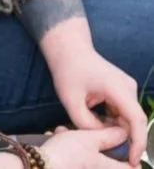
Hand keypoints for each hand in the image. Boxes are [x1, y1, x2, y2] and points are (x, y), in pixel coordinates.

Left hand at [40, 20, 146, 165]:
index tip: (133, 160)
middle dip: (121, 137)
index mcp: (117, 87)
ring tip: (89, 120)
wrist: (68, 48)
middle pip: (132, 121)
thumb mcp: (71, 101)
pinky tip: (93, 114)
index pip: (136, 119)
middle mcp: (127, 87)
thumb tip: (103, 138)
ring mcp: (127, 88)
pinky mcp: (123, 90)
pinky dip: (111, 119)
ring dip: (113, 127)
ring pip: (126, 118)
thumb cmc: (68, 70)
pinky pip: (122, 112)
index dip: (138, 143)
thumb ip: (87, 124)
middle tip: (100, 141)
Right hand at [40, 126, 131, 168]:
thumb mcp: (90, 138)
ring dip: (77, 139)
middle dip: (95, 140)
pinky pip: (74, 155)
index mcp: (106, 168)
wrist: (43, 165)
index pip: (129, 167)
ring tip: (64, 130)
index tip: (120, 139)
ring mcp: (81, 167)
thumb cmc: (69, 153)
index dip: (128, 155)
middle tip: (86, 128)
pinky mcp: (70, 165)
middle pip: (104, 157)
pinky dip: (67, 144)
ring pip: (86, 153)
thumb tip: (125, 133)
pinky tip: (56, 136)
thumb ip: (109, 136)